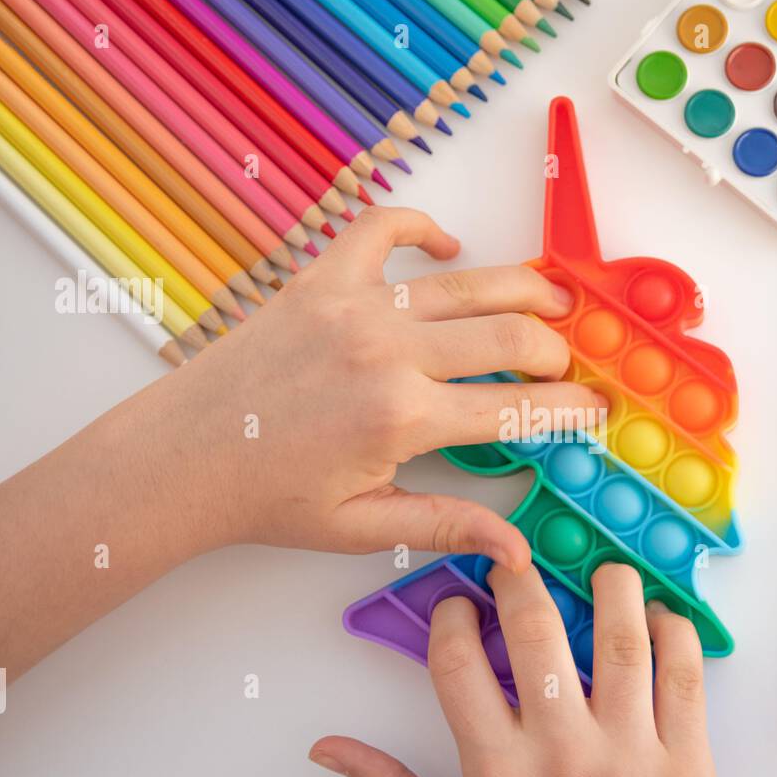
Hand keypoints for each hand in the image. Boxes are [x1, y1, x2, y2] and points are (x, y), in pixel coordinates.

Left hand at [163, 205, 600, 568]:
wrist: (180, 457)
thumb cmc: (264, 496)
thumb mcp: (362, 527)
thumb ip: (446, 525)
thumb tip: (516, 549)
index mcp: (402, 417)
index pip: (517, 406)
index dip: (569, 409)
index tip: (595, 409)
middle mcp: (387, 351)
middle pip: (510, 332)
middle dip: (557, 349)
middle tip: (571, 364)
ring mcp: (354, 306)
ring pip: (467, 280)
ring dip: (524, 285)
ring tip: (556, 296)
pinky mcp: (320, 279)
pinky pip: (382, 228)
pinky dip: (423, 226)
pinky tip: (449, 244)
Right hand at [309, 563, 716, 776]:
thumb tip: (331, 751)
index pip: (458, 663)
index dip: (451, 618)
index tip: (459, 607)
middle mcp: (564, 758)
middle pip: (536, 631)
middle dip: (520, 579)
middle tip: (518, 565)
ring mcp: (633, 759)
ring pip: (623, 638)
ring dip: (612, 588)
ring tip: (601, 574)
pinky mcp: (690, 768)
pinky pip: (687, 677)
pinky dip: (675, 634)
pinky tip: (659, 623)